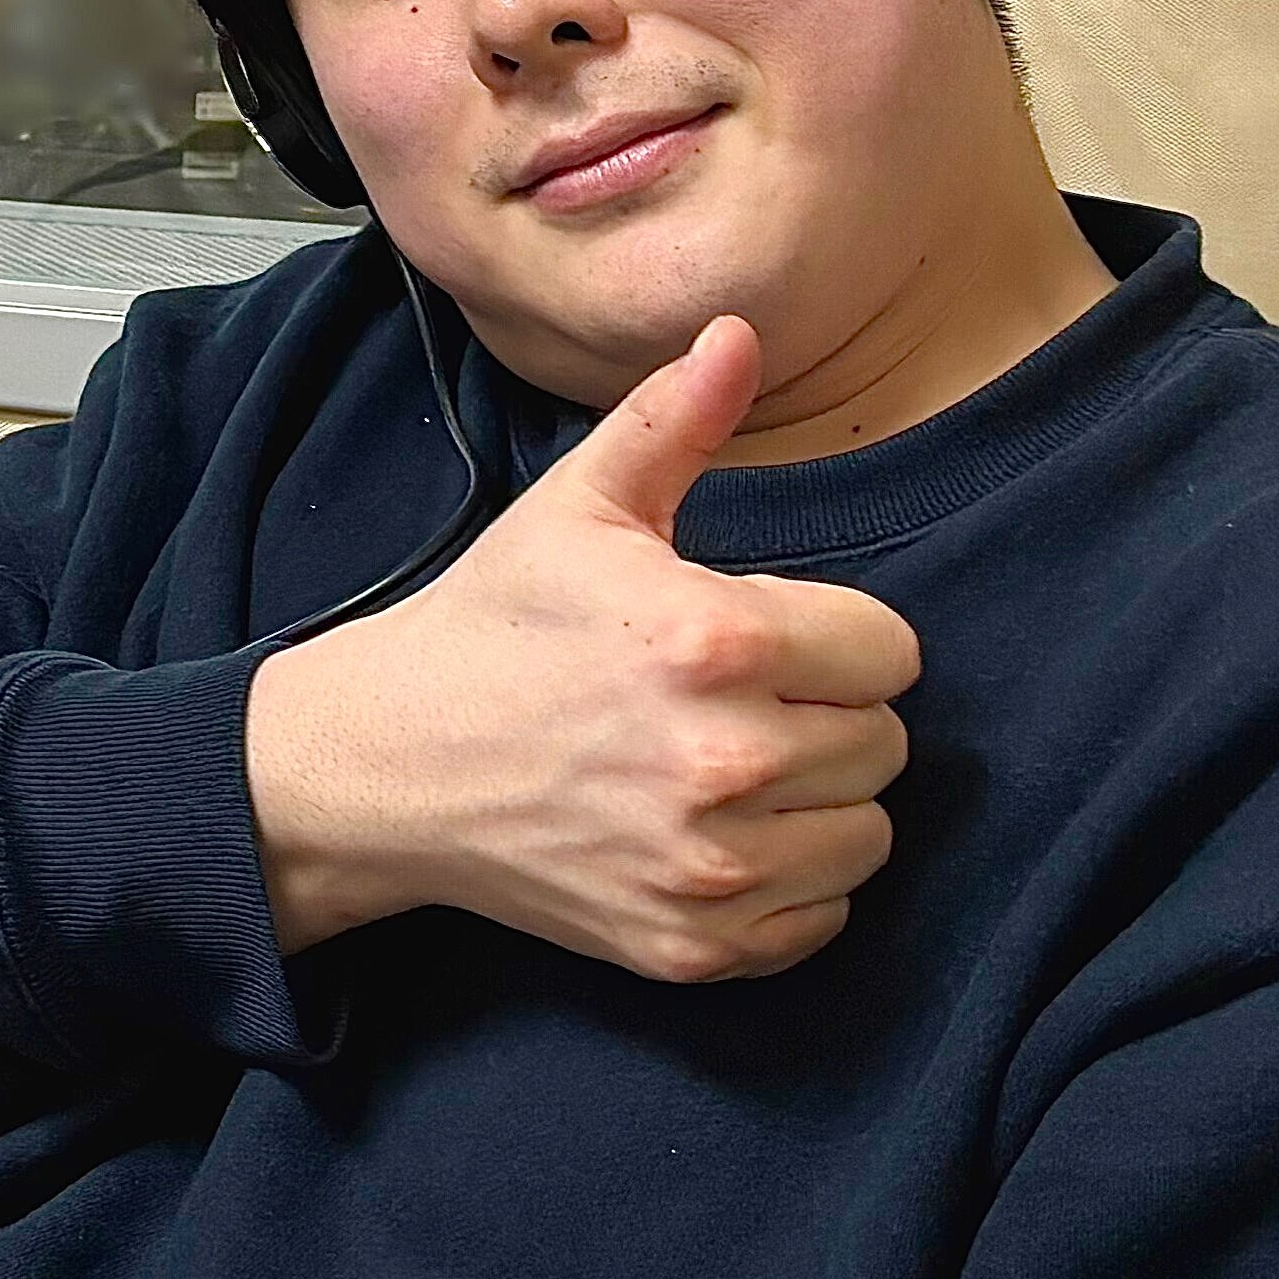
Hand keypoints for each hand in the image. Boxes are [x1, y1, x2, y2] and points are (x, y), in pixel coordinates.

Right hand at [244, 316, 921, 984]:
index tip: (766, 634)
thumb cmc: (494, 625)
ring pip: (866, 834)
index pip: (889, 650)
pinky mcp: (695, 945)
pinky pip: (823, 918)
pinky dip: (788, 883)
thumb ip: (674, 422)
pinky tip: (716, 833)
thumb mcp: (576, 508)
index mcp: (713, 641)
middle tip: (736, 699)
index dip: (834, 633)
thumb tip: (740, 333)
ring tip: (730, 764)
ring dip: (817, 801)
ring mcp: (711, 866)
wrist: (389, 762)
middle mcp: (727, 762)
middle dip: (825, 713)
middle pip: (885, 743)